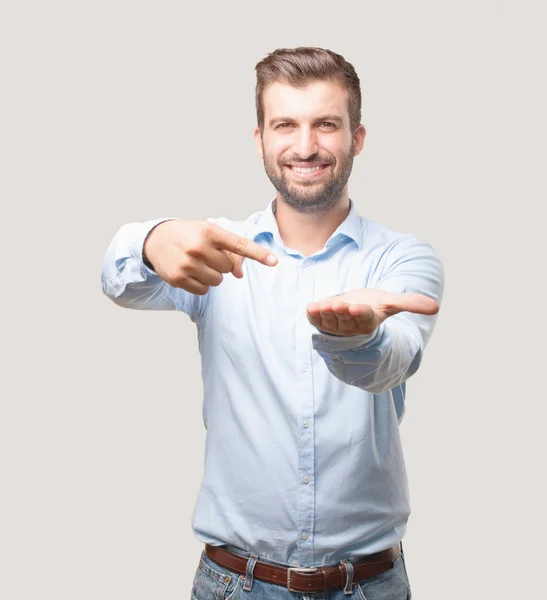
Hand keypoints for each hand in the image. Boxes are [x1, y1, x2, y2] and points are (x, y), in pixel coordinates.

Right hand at [143, 220, 277, 294]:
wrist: (155, 240)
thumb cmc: (189, 235)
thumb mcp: (209, 233)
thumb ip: (229, 249)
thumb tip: (240, 275)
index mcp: (210, 232)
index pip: (239, 245)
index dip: (258, 254)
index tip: (274, 261)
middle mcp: (199, 247)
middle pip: (229, 268)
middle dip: (222, 264)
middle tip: (208, 254)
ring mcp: (188, 264)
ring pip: (218, 281)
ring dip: (212, 275)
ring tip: (198, 263)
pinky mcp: (179, 279)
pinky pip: (204, 291)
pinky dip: (201, 284)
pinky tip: (190, 272)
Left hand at [306, 288, 438, 336]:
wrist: (352, 310)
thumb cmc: (372, 306)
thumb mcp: (390, 303)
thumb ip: (410, 303)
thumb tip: (436, 307)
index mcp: (368, 321)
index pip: (364, 318)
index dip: (359, 313)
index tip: (355, 307)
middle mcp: (351, 326)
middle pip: (346, 319)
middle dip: (341, 312)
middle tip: (339, 305)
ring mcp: (334, 326)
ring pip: (330, 321)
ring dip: (326, 314)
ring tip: (324, 306)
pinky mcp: (321, 322)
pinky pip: (316, 320)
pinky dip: (313, 315)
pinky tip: (311, 308)